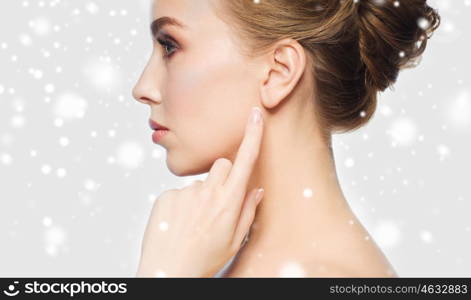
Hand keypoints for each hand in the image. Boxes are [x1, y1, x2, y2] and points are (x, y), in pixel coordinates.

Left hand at [136, 106, 264, 276]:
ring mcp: (184, 193)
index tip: (254, 114)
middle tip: (218, 202)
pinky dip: (181, 204)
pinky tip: (179, 223)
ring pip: (199, 182)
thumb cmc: (204, 260)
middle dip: (224, 176)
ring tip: (194, 222)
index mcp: (228, 203)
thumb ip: (248, 211)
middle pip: (221, 165)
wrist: (168, 273)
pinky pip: (179, 192)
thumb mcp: (235, 240)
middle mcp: (207, 193)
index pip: (244, 161)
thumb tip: (256, 189)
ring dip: (201, 195)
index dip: (252, 135)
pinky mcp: (165, 196)